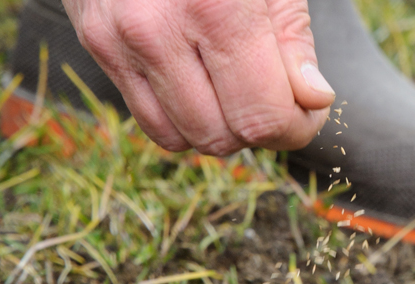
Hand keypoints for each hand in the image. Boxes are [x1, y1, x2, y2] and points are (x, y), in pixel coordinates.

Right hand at [62, 0, 334, 153]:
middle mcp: (157, 29)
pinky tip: (202, 87)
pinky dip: (186, 121)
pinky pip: (154, 124)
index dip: (296, 128)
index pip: (263, 116)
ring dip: (223, 129)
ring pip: (187, 139)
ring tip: (236, 88)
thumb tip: (314, 101)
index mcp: (214, 5)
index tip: (308, 113)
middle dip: (259, 129)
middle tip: (274, 97)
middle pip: (223, 137)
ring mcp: (120, 41)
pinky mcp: (99, 48)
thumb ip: (293, 42)